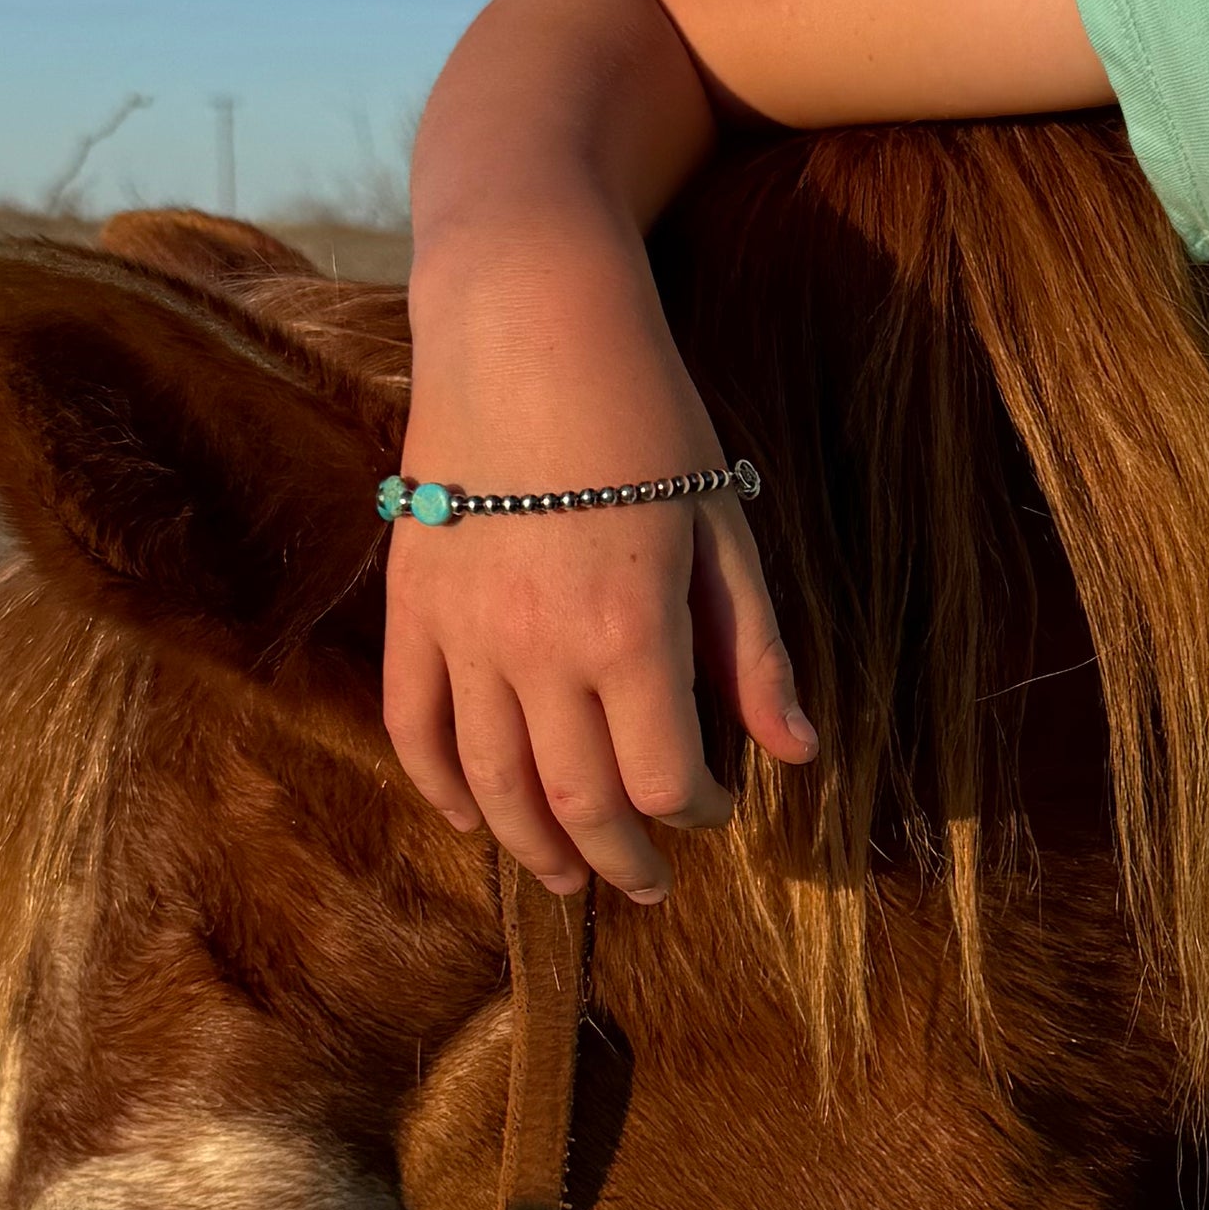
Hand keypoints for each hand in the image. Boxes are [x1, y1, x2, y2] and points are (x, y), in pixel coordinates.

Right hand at [380, 244, 817, 901]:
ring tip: (570, 879)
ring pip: (492, 784)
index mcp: (631, 633)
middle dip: (620, 861)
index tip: (716, 807)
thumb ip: (753, 651)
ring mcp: (463, 631)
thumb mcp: (722, 527)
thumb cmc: (645, 416)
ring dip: (534, 849)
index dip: (695, 813)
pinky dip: (440, 787)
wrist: (526, 321)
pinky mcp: (413, 602)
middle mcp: (538, 648)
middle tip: (648, 888)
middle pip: (576, 802)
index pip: (662, 778)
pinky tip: (475, 821)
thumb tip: (795, 756)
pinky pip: (414, 725)